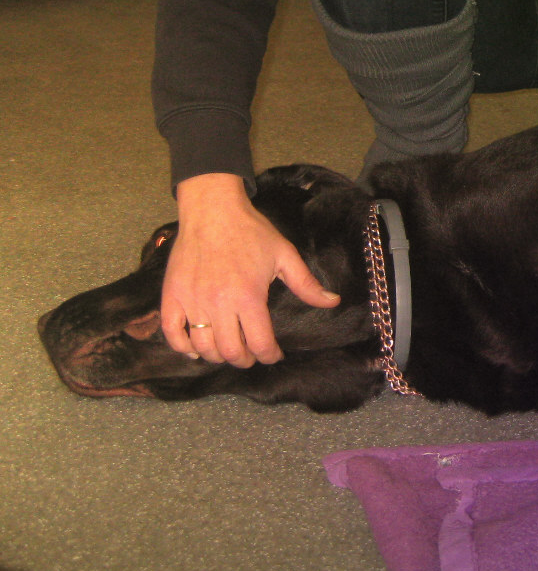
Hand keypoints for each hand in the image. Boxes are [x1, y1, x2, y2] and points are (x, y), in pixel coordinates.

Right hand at [161, 173, 339, 366]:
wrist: (212, 209)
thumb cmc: (250, 231)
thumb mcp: (284, 255)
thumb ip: (306, 284)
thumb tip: (332, 302)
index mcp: (248, 297)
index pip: (260, 344)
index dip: (270, 356)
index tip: (274, 355)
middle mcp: (218, 304)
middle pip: (230, 352)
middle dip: (245, 360)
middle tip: (251, 355)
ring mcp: (192, 301)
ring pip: (203, 348)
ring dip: (218, 356)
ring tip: (228, 350)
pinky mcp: (172, 296)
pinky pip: (171, 333)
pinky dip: (183, 347)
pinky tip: (195, 348)